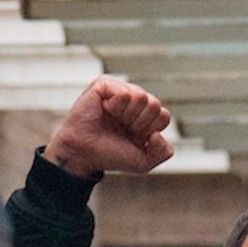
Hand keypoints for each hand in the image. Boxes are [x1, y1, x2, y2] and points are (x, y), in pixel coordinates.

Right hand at [42, 76, 175, 177]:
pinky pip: (124, 93)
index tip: (133, 138)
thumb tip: (158, 134)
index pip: (163, 116)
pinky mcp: (104, 84)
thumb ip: (163, 153)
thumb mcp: (143, 162)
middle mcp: (134, 100)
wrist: (84, 154)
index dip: (149, 131)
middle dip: (139, 124)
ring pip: (141, 97)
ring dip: (126, 115)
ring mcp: (120, 90)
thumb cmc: (110, 155)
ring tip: (112, 119)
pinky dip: (115, 107)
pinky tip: (104, 110)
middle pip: (154, 105)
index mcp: (145, 115)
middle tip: (122, 129)